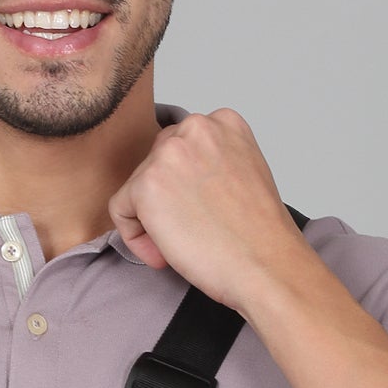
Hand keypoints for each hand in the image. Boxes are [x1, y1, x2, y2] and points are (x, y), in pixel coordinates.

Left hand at [107, 107, 310, 312]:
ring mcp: (169, 154)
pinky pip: (121, 211)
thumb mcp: (244, 175)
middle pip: (155, 165)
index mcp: (224, 122)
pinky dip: (136, 238)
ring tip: (184, 243)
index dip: (184, 188)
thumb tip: (177, 182)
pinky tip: (165, 253)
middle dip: (166, 202)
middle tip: (192, 232)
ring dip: (153, 221)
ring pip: (137, 188)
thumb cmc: (259, 235)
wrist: (266, 265)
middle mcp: (195, 128)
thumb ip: (211, 164)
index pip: (181, 148)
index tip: (202, 213)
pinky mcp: (146, 185)